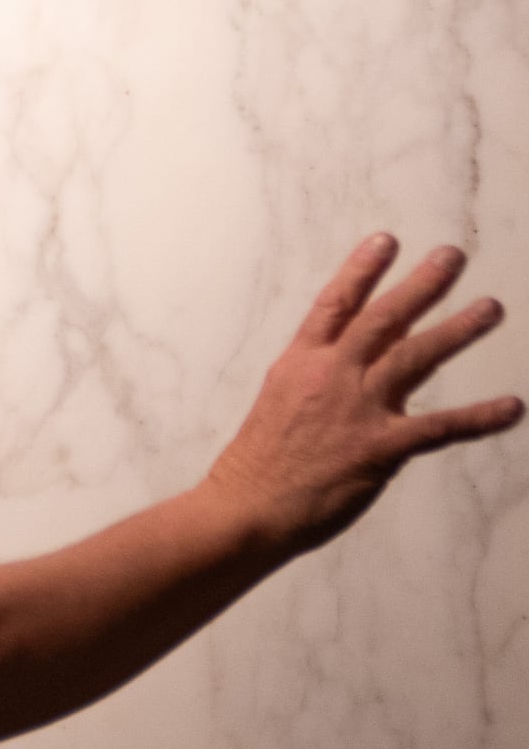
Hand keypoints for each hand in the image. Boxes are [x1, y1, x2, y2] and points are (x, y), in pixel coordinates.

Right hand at [203, 236, 514, 553]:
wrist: (246, 507)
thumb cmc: (258, 466)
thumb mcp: (279, 406)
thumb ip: (317, 383)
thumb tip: (347, 370)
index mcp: (300, 364)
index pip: (336, 304)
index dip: (362, 270)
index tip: (386, 240)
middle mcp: (331, 376)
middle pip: (383, 318)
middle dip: (422, 284)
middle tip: (452, 256)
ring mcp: (357, 409)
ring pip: (415, 357)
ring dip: (458, 329)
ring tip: (491, 308)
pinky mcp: (379, 448)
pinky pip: (440, 427)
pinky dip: (480, 417)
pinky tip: (512, 407)